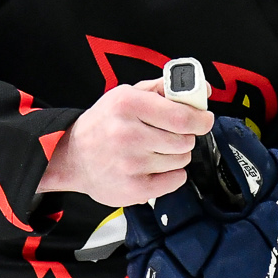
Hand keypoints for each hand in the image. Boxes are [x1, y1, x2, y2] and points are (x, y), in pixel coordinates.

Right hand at [37, 79, 213, 206]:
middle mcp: (128, 134)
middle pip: (184, 140)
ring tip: (155, 151)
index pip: (181, 116)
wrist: (72, 157)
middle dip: (185, 137)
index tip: (204, 120)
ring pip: (181, 160)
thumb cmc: (104, 124)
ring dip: (176, 155)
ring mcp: (130, 164)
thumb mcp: (127, 95)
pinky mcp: (134, 189)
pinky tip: (154, 168)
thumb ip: (164, 89)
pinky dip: (171, 175)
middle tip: (171, 136)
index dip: (200, 119)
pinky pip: (176, 180)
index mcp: (128, 104)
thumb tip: (202, 89)